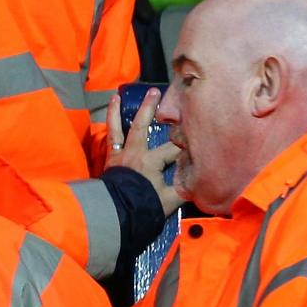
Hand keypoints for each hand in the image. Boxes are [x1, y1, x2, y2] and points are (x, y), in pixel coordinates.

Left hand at [105, 91, 185, 216]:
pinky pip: (109, 139)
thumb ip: (184, 190)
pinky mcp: (110, 160)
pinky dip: (108, 127)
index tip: (193, 135)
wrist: (116, 215)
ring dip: (117, 111)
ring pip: (118, 128)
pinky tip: (108, 120)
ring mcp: (120, 155)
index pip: (172, 149)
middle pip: (142, 126)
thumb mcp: (169, 202)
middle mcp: (134, 152)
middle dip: (150, 108)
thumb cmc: (144, 207)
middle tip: (155, 91)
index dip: (184, 143)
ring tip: (116, 96)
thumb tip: (199, 183)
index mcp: (151, 161)